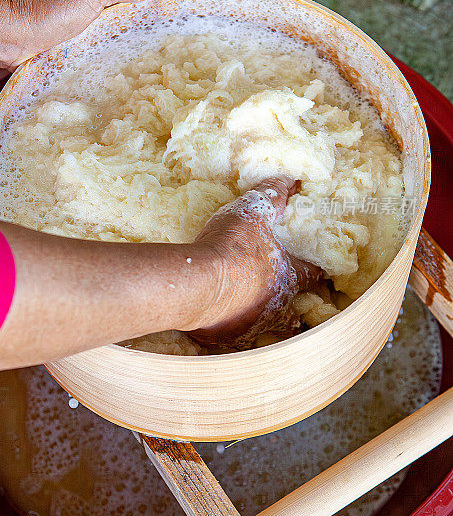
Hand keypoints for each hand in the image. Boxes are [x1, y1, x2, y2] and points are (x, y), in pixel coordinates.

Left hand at [0, 0, 165, 68]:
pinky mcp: (72, 36)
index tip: (169, 11)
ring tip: (143, 50)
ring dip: (126, 35)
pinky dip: (110, 47)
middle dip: (142, 16)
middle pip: (126, 1)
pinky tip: (117, 58)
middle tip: (161, 36)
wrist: (11, 35)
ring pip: (113, 23)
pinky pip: (99, 40)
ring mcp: (81, 15)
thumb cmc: (50, 9)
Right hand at [190, 177, 321, 349]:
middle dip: (287, 303)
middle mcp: (275, 307)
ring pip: (263, 326)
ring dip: (257, 316)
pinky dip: (226, 324)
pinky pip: (231, 334)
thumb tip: (290, 179)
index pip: (313, 275)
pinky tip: (217, 316)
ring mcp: (251, 326)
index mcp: (288, 278)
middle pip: (291, 310)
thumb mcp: (253, 212)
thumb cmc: (231, 246)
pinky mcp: (224, 336)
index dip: (316, 269)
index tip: (317, 268)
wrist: (197, 282)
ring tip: (247, 308)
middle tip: (277, 294)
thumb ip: (273, 195)